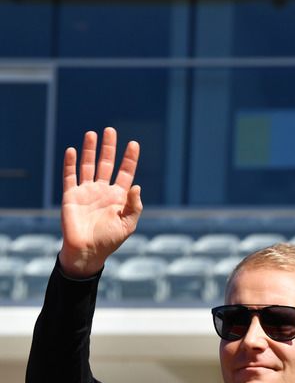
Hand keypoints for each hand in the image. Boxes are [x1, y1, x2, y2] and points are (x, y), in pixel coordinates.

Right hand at [59, 127, 142, 277]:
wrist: (87, 252)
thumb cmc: (109, 240)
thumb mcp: (128, 224)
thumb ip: (134, 206)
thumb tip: (137, 186)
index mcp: (118, 197)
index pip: (125, 173)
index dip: (129, 159)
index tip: (134, 144)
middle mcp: (102, 191)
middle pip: (106, 164)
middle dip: (109, 148)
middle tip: (110, 130)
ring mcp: (86, 192)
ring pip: (88, 166)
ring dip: (90, 150)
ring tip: (92, 134)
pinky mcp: (71, 196)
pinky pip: (70, 176)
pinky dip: (71, 163)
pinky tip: (73, 150)